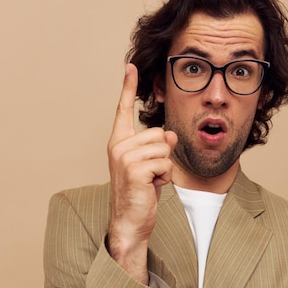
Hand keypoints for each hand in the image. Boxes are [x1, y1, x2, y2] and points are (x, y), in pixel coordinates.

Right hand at [107, 64, 176, 281]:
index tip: (131, 66)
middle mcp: (118, 146)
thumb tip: (170, 135)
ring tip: (150, 182)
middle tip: (149, 175)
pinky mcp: (135, 170)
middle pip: (159, 134)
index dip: (127, 87)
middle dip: (163, 156)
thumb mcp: (151, 166)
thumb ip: (158, 146)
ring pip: (164, 149)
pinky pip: (165, 164)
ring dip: (164, 168)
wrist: (130, 221)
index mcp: (119, 142)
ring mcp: (125, 158)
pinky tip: (151, 188)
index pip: (123, 110)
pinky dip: (164, 178)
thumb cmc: (140, 194)